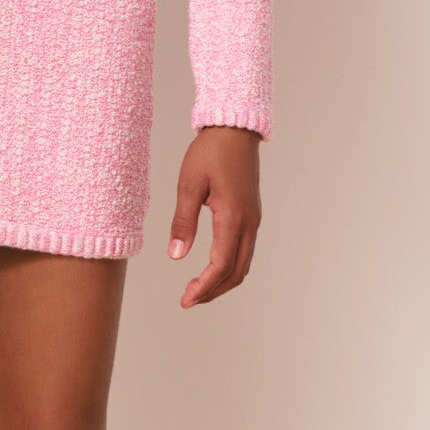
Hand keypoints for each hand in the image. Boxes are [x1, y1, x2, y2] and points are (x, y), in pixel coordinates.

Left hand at [168, 126, 261, 306]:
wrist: (235, 129)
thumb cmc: (210, 152)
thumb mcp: (189, 184)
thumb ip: (183, 222)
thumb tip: (175, 255)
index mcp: (233, 217)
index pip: (220, 266)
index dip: (203, 287)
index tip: (185, 300)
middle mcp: (249, 223)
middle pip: (236, 272)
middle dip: (213, 291)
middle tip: (188, 300)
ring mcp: (253, 219)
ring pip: (243, 264)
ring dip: (222, 281)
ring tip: (197, 288)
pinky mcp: (252, 214)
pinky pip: (245, 250)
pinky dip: (229, 266)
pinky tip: (211, 267)